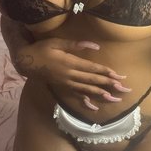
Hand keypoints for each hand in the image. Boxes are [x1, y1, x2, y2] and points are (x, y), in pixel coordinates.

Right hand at [14, 38, 130, 110]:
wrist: (26, 62)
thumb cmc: (42, 49)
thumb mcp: (58, 42)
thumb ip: (76, 45)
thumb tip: (95, 46)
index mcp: (70, 63)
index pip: (93, 69)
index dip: (107, 72)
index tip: (119, 75)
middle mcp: (70, 76)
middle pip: (94, 81)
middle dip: (110, 85)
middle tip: (124, 88)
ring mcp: (67, 84)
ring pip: (88, 91)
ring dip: (102, 95)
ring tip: (115, 99)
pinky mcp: (63, 88)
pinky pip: (76, 97)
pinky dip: (86, 103)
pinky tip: (95, 108)